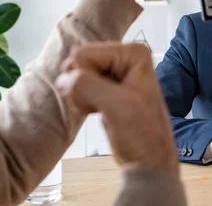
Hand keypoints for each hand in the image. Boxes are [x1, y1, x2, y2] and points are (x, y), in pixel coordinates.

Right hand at [55, 43, 178, 175]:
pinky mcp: (107, 85)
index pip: (84, 55)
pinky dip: (83, 101)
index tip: (108, 99)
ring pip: (76, 75)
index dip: (86, 80)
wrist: (147, 159)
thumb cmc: (143, 135)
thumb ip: (89, 86)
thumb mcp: (118, 107)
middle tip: (104, 106)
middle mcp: (126, 56)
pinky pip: (79, 86)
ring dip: (82, 97)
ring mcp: (116, 70)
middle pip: (78, 62)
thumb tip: (64, 77)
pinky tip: (99, 111)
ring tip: (104, 109)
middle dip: (82, 87)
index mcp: (134, 52)